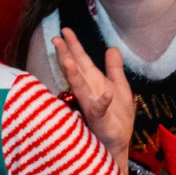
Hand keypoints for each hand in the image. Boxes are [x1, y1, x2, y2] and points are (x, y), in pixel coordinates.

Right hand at [51, 26, 137, 170]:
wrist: (118, 143)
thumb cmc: (117, 118)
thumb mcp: (120, 87)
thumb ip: (114, 68)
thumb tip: (111, 48)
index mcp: (94, 83)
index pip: (81, 61)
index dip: (74, 46)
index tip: (65, 31)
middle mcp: (89, 92)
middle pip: (76, 70)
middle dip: (66, 55)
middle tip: (55, 39)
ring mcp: (92, 105)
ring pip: (80, 87)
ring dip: (74, 74)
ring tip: (68, 60)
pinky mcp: (100, 119)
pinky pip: (100, 109)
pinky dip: (102, 102)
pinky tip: (105, 94)